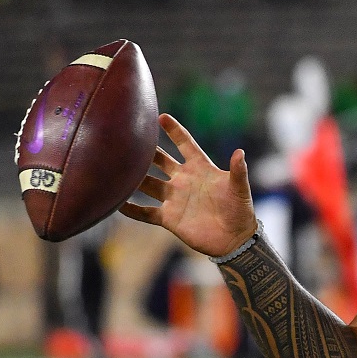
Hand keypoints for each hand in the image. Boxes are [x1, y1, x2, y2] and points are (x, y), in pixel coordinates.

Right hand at [119, 114, 256, 257]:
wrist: (234, 241)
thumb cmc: (240, 211)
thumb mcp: (239, 189)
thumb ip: (238, 172)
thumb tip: (240, 153)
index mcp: (201, 169)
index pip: (185, 144)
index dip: (175, 131)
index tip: (161, 116)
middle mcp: (184, 180)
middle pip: (160, 161)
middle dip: (146, 151)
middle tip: (128, 139)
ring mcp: (175, 199)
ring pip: (148, 184)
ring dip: (134, 178)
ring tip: (115, 167)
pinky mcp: (169, 218)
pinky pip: (146, 213)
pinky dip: (131, 210)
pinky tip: (116, 204)